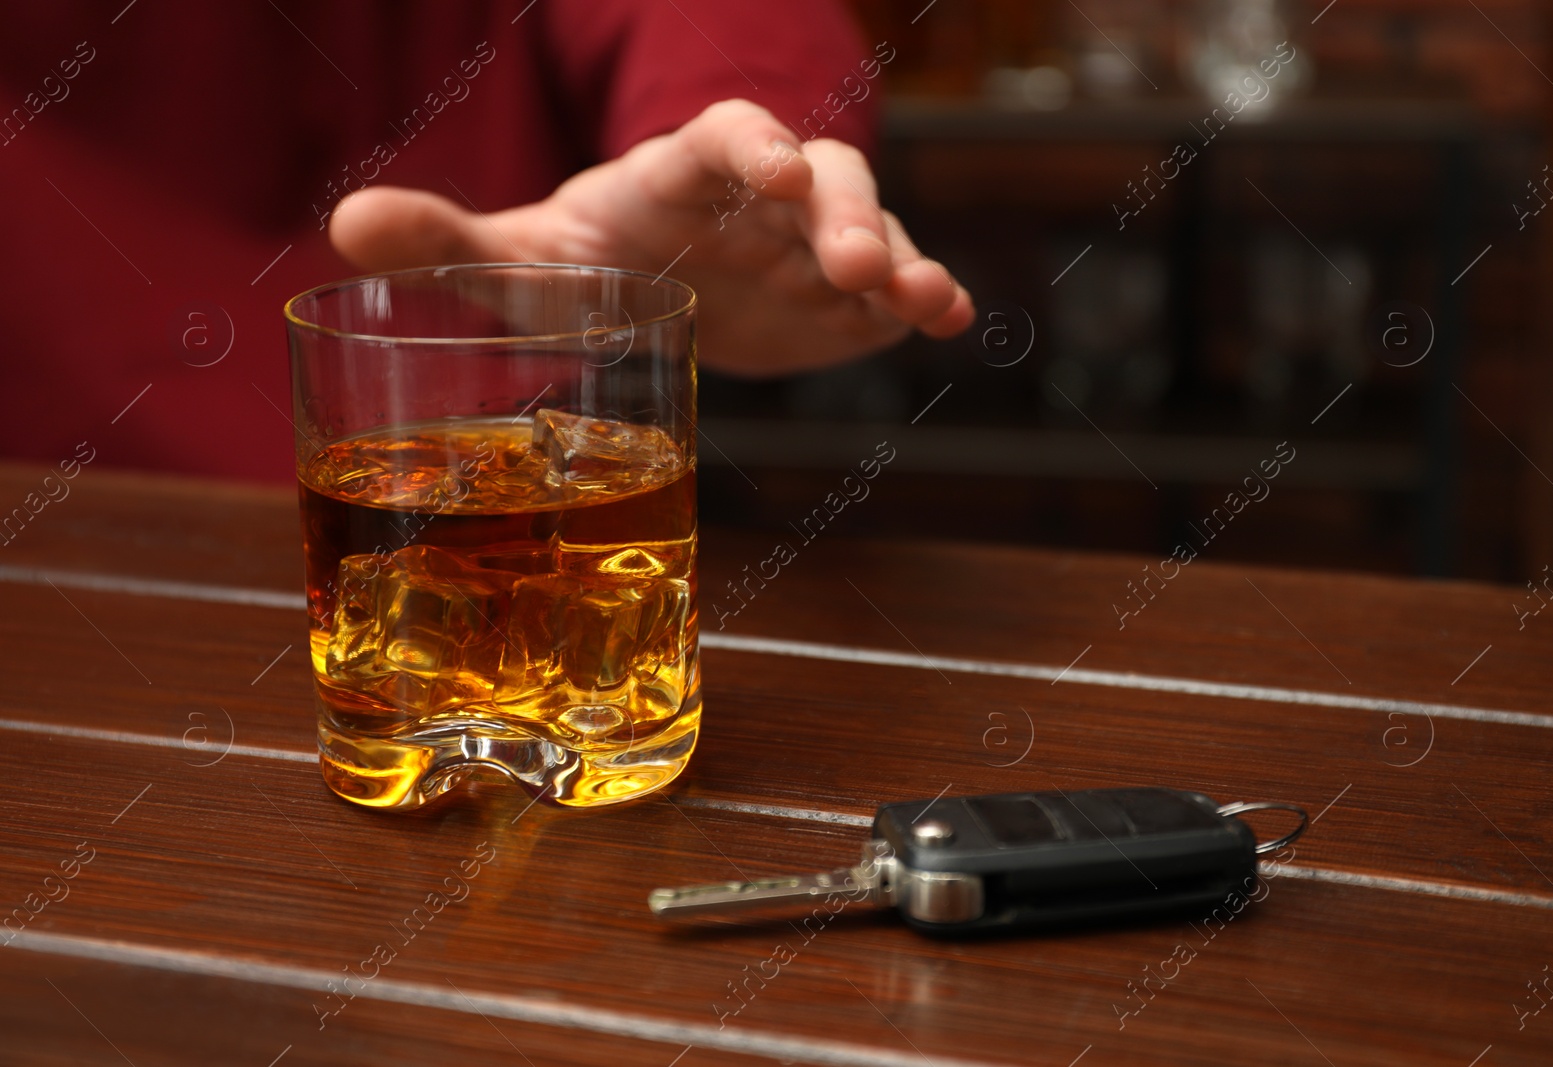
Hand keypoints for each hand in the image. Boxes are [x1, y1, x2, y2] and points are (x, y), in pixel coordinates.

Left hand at [328, 99, 972, 375]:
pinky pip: (892, 290)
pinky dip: (920, 300)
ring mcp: (810, 248)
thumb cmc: (587, 264)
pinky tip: (946, 321)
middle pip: (820, 177)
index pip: (725, 139)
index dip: (754, 149)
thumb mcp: (522, 263)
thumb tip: (344, 228)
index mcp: (682, 172)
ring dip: (896, 258)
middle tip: (852, 260)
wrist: (651, 298)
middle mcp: (760, 200)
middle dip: (841, 212)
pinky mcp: (841, 300)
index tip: (778, 173)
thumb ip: (448, 243)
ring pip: (871, 229)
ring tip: (916, 299)